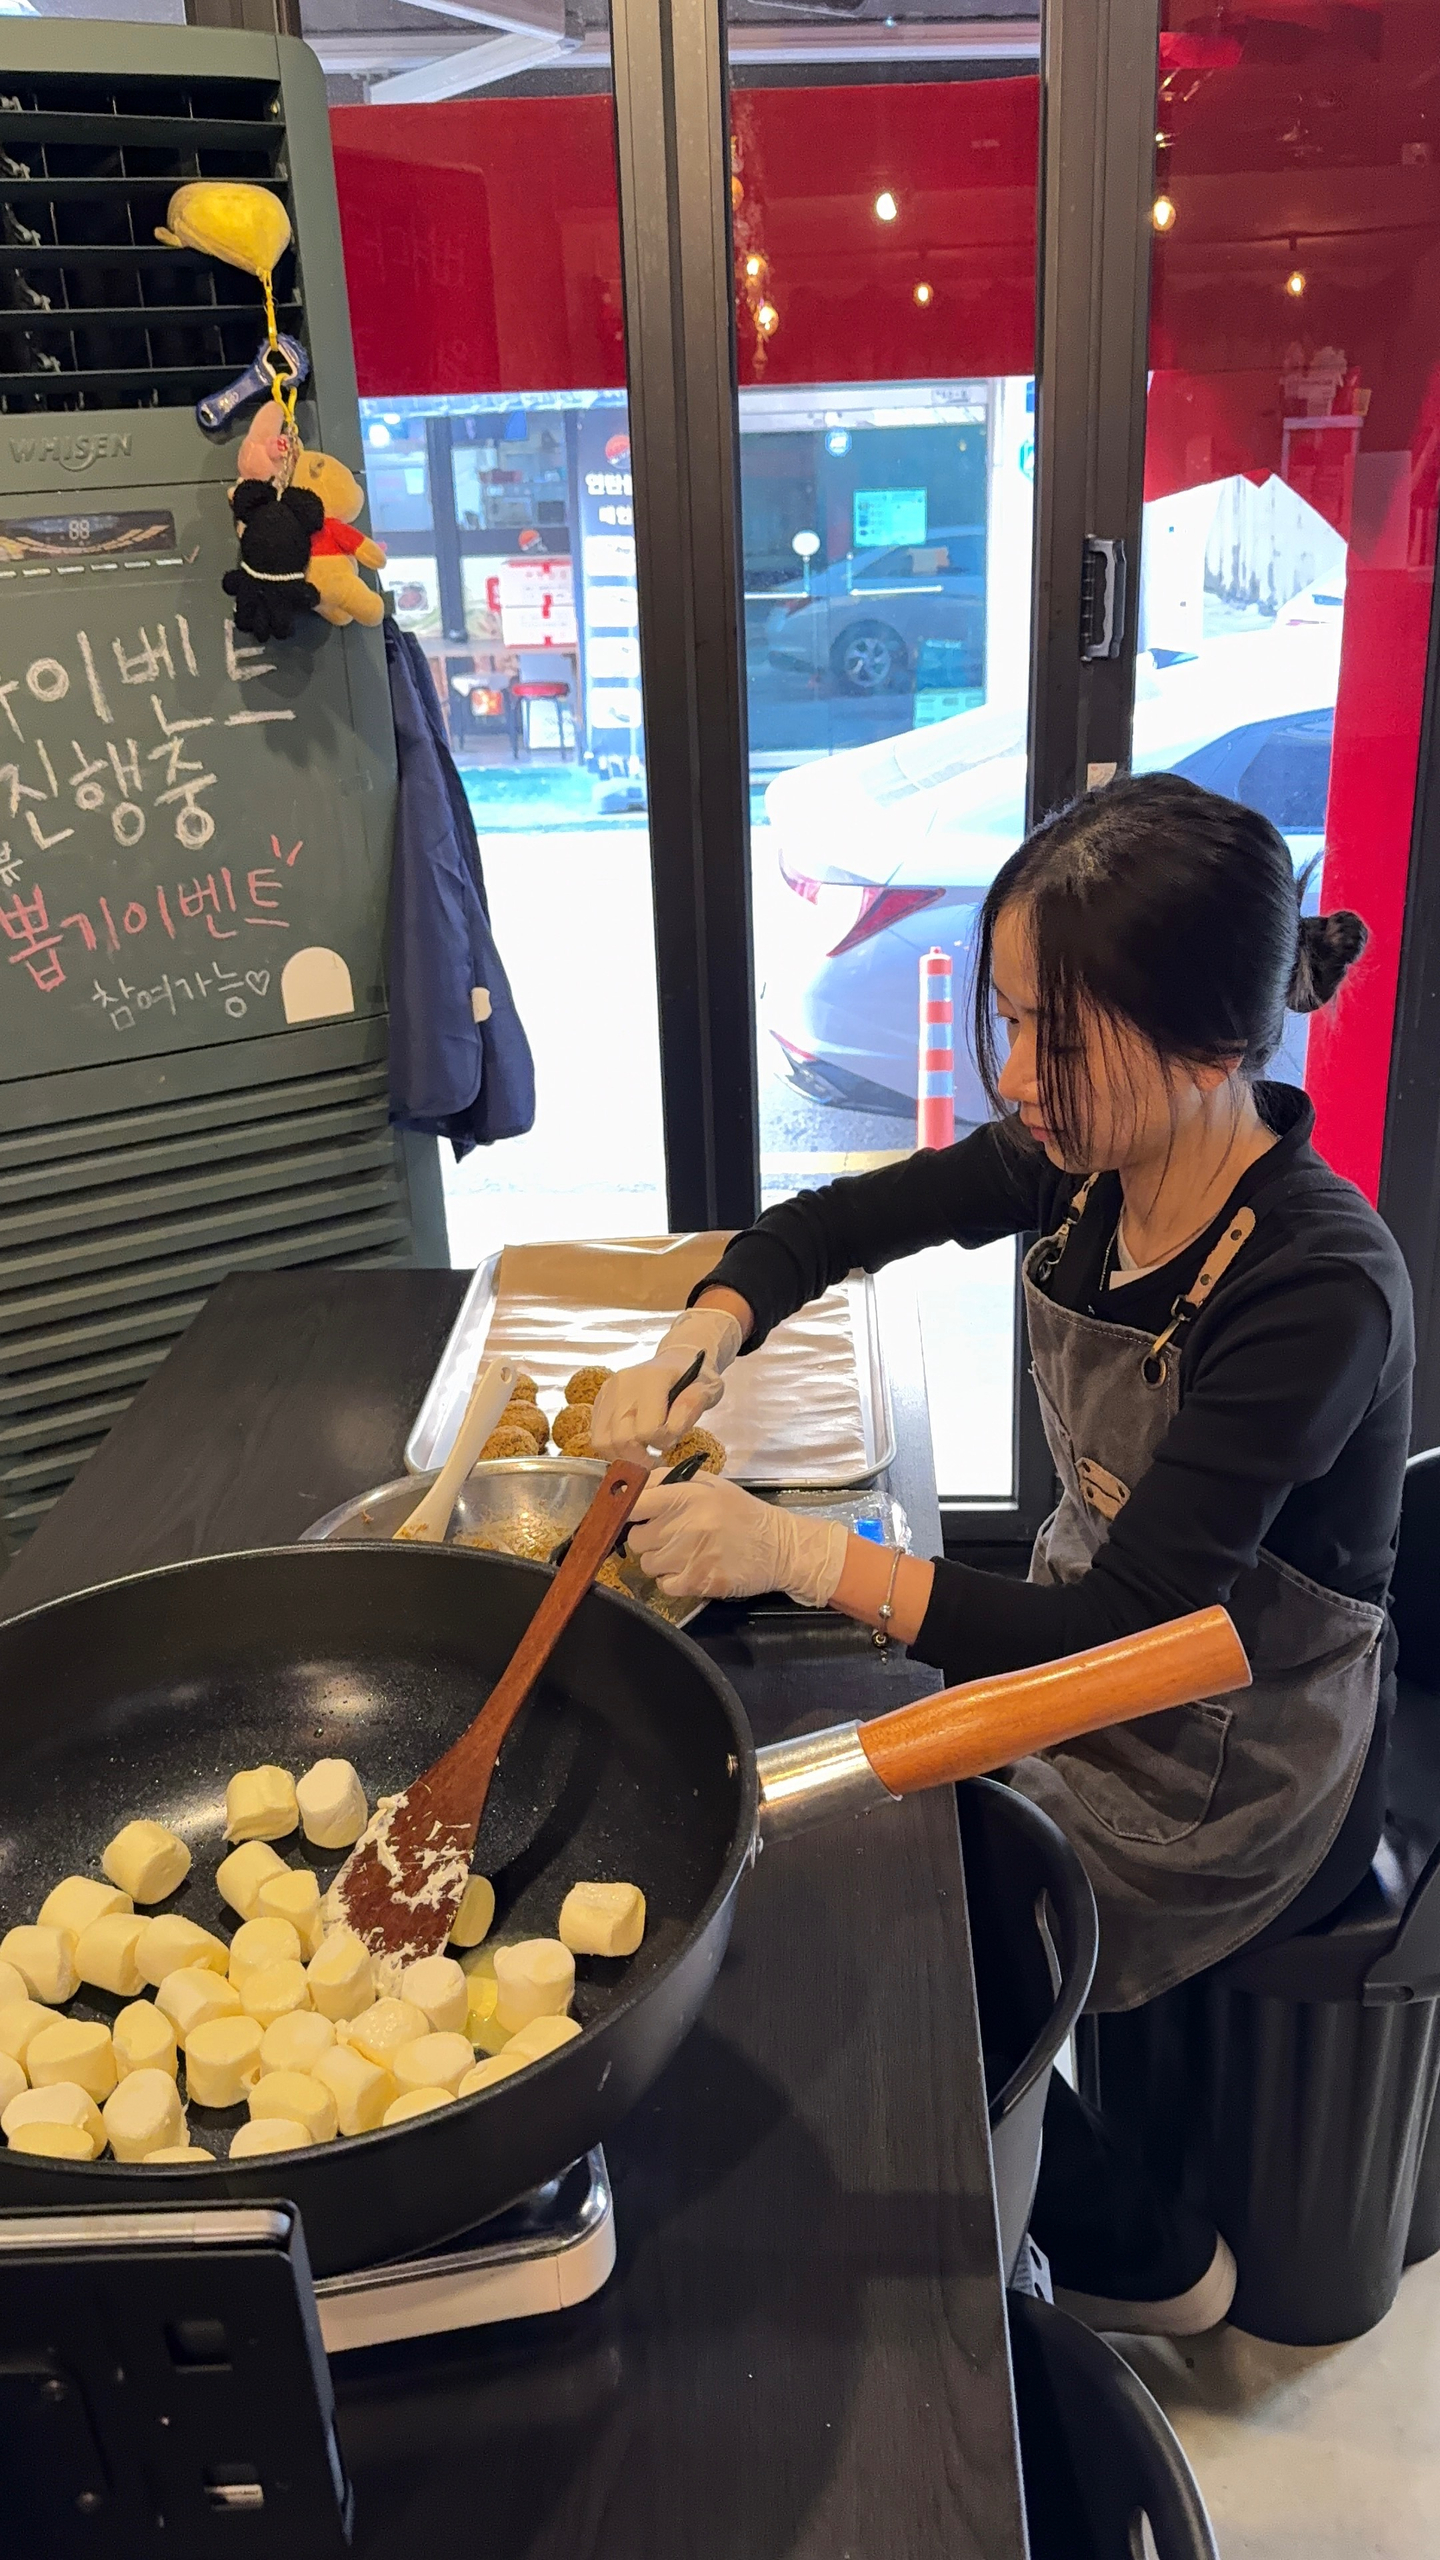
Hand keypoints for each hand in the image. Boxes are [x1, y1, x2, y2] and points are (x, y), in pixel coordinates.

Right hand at [590, 1306, 742, 1463]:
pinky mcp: (599, 1401)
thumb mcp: (708, 1388)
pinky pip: (597, 1436)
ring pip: (602, 1442)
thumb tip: (672, 1427)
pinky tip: (631, 1446)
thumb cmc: (694, 1377)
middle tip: (656, 1458)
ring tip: (642, 1453)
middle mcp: (623, 1384)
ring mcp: (608, 1392)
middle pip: (621, 1439)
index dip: (663, 1443)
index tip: (673, 1441)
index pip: (648, 1429)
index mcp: (652, 1379)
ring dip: (623, 1456)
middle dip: (640, 1457)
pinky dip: (612, 1449)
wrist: (677, 1360)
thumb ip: (693, 1405)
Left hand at [627, 1473, 848, 1606]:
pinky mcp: (697, 1582)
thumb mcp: (712, 1485)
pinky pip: (663, 1585)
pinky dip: (672, 1580)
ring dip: (660, 1560)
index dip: (627, 1511)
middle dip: (647, 1538)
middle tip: (667, 1535)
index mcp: (686, 1497)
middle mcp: (685, 1526)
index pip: (635, 1503)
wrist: (780, 1547)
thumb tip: (635, 1484)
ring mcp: (690, 1557)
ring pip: (647, 1563)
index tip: (632, 1516)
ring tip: (683, 1553)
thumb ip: (671, 1480)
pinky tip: (690, 1569)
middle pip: (637, 1538)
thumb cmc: (742, 1513)